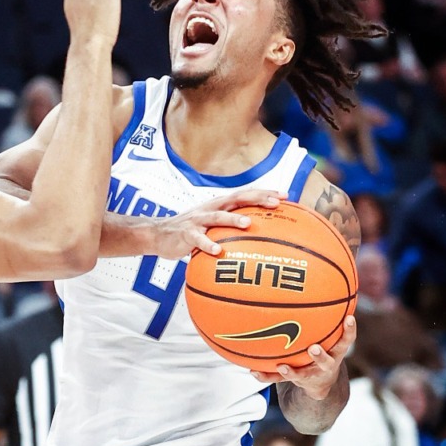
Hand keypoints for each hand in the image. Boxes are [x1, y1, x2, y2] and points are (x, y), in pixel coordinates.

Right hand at [154, 189, 284, 258]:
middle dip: (257, 199)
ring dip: (233, 219)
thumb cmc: (191, 232)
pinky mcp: (186, 234)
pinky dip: (208, 245)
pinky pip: (198, 240)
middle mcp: (211, 208)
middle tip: (276, 203)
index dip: (265, 194)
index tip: (287, 196)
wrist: (158, 234)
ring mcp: (198, 220)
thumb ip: (231, 229)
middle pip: (237, 199)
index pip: (246, 195)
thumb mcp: (212, 227)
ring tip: (247, 223)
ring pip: (218, 217)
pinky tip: (218, 251)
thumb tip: (260, 240)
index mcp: (220, 205)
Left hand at [252, 315, 355, 399]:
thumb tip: (328, 275)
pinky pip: (278, 379)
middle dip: (320, 356)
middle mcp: (325, 364)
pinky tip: (252, 371)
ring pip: (301, 374)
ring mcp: (309, 374)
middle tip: (313, 348)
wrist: (320, 382)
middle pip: (326, 361)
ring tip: (281, 365)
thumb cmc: (324, 346)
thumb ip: (328, 312)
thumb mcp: (330, 333)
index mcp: (335, 350)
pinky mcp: (294, 380)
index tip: (350, 318)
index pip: (347, 340)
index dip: (350, 330)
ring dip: (292, 371)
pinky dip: (265, 375)